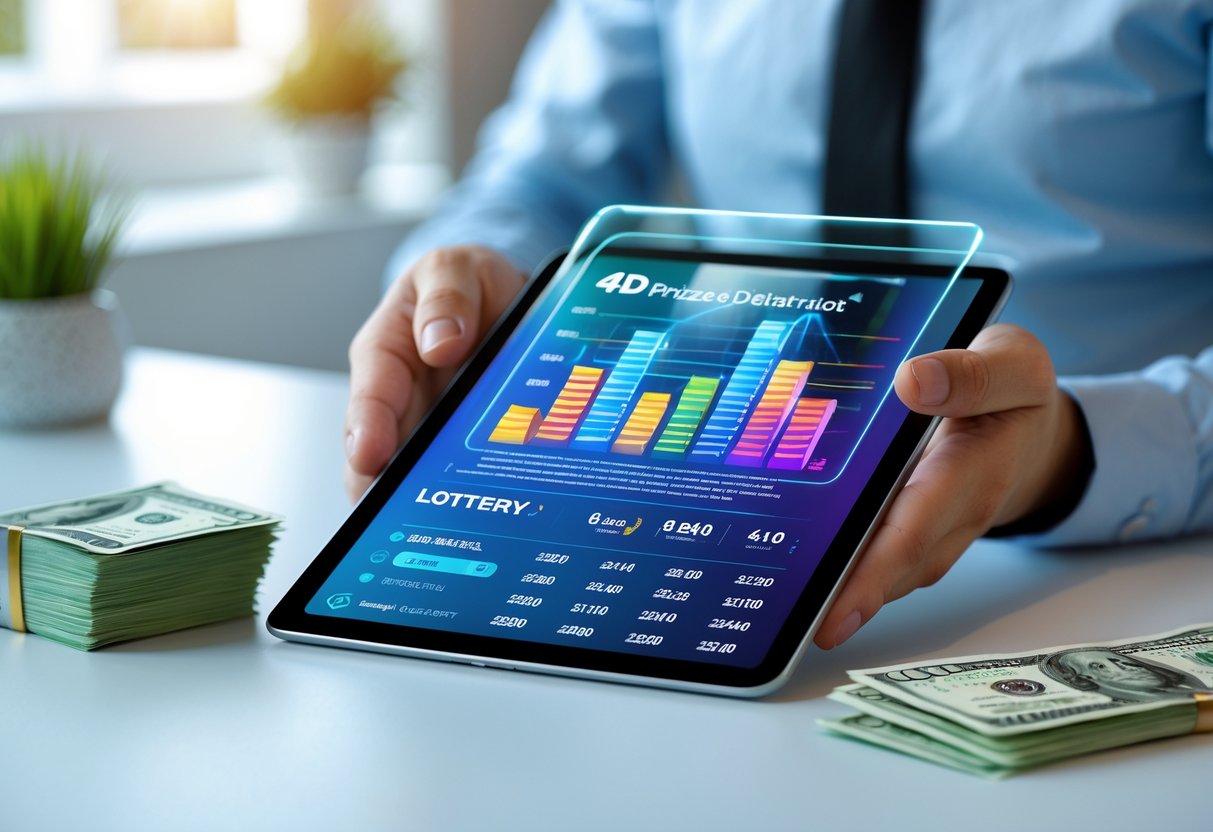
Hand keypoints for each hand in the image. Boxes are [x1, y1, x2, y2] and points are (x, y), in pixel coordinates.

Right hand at [344, 245, 526, 500]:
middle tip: (400, 511)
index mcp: (386, 352)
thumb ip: (446, 295)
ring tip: (441, 526)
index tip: (368, 455)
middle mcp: (401, 400)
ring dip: (425, 500)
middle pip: (384, 453)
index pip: (370, 394)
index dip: (366, 428)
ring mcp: (430, 429)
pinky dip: (464, 496)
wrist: (503, 297)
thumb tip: (439, 341)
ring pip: (417, 475)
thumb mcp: (456, 267)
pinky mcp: (461, 447)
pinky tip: (481, 518)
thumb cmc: (467, 280)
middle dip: (387, 485)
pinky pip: (458, 477)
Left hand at [814, 323, 1091, 648]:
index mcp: (974, 466)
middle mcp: (954, 511)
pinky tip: (810, 578)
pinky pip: (884, 557)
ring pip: (888, 569)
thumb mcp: (1011, 364)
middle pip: (894, 563)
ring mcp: (936, 529)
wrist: (1034, 426)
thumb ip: (971, 375)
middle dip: (846, 597)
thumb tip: (914, 384)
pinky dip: (851, 571)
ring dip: (846, 593)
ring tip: (791, 613)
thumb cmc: (1013, 391)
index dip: (874, 570)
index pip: (916, 525)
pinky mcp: (920, 531)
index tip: (835, 608)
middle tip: (793, 627)